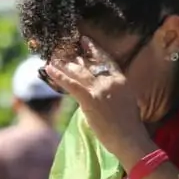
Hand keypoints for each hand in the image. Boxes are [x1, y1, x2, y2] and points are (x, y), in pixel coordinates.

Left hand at [44, 37, 153, 166]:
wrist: (130, 138)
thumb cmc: (129, 126)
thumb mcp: (126, 103)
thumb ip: (114, 94)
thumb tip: (101, 93)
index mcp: (121, 80)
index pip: (106, 60)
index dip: (94, 49)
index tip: (85, 40)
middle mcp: (110, 81)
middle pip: (90, 64)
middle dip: (75, 56)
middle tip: (62, 48)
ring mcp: (100, 89)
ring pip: (79, 72)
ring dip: (64, 64)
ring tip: (53, 57)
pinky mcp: (90, 99)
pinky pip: (71, 84)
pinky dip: (59, 76)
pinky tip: (49, 69)